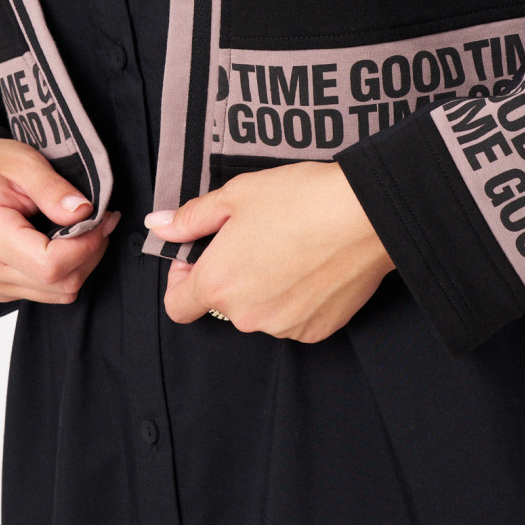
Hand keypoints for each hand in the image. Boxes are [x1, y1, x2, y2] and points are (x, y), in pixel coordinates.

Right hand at [0, 136, 119, 303]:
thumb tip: (84, 213)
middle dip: (91, 253)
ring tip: (85, 228)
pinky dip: (65, 270)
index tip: (102, 218)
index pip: (50, 264)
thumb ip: (54, 189)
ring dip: (81, 263)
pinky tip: (64, 241)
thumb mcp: (23, 161)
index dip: (87, 246)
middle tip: (102, 219)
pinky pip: (45, 292)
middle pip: (59, 284)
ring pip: (57, 293)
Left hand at [146, 161, 395, 342]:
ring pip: (259, 311)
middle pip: (222, 303)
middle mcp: (246, 316)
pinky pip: (293, 317)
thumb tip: (159, 225)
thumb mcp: (236, 195)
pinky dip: (295, 297)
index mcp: (218, 283)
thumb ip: (192, 217)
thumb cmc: (300, 199)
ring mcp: (283, 327)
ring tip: (289, 245)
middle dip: (231, 273)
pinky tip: (312, 263)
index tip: (200, 253)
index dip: (182, 279)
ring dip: (264, 286)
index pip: (177, 306)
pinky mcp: (316, 330)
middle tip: (255, 235)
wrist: (365, 214)